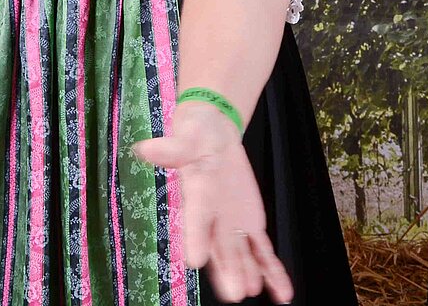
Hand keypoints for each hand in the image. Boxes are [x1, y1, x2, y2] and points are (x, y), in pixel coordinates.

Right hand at [135, 102, 292, 301]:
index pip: (195, 221)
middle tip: (234, 293)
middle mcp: (212, 221)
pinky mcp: (249, 227)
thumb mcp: (187, 137)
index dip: (195, 239)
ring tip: (253, 290)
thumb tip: (145, 148)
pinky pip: (262, 252)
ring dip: (250, 274)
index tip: (194, 260)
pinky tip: (282, 293)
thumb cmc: (196, 137)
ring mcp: (231, 228)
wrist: (213, 139)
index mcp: (196, 199)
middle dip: (227, 271)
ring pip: (242, 256)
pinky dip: (272, 272)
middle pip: (219, 249)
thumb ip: (172, 149)